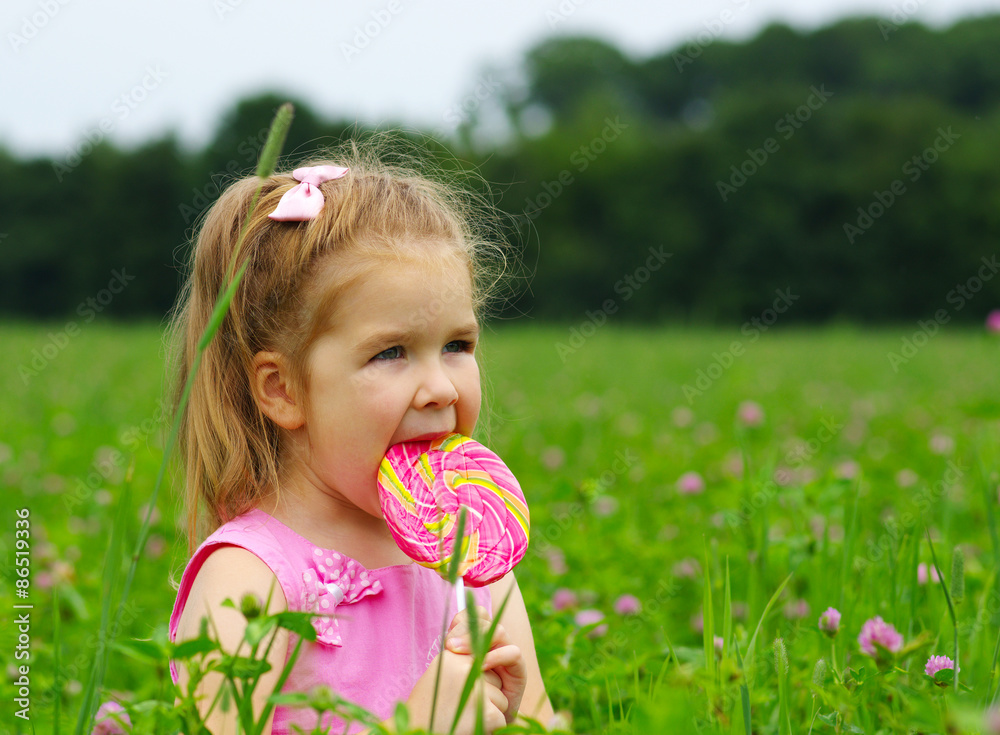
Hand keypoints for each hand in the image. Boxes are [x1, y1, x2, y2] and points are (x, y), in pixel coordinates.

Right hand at [407, 647, 506, 733]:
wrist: (416, 731)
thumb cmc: (429, 708)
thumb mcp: (440, 675)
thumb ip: (461, 663)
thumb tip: (487, 654)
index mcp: (453, 656)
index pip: (484, 663)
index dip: (476, 683)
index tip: (459, 694)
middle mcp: (465, 668)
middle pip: (496, 681)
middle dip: (486, 697)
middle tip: (460, 708)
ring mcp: (477, 689)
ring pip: (502, 700)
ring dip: (488, 713)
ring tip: (463, 718)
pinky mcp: (487, 712)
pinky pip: (501, 719)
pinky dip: (490, 728)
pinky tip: (468, 728)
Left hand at [445, 607, 527, 724]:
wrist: (482, 718)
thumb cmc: (466, 694)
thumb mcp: (455, 669)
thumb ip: (453, 652)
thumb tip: (447, 638)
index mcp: (479, 637)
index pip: (474, 615)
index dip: (461, 621)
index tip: (447, 638)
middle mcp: (495, 641)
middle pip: (485, 620)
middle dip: (465, 630)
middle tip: (449, 645)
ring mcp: (507, 652)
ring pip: (499, 631)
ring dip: (477, 639)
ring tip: (458, 652)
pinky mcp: (518, 668)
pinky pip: (513, 653)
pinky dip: (496, 656)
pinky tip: (480, 665)